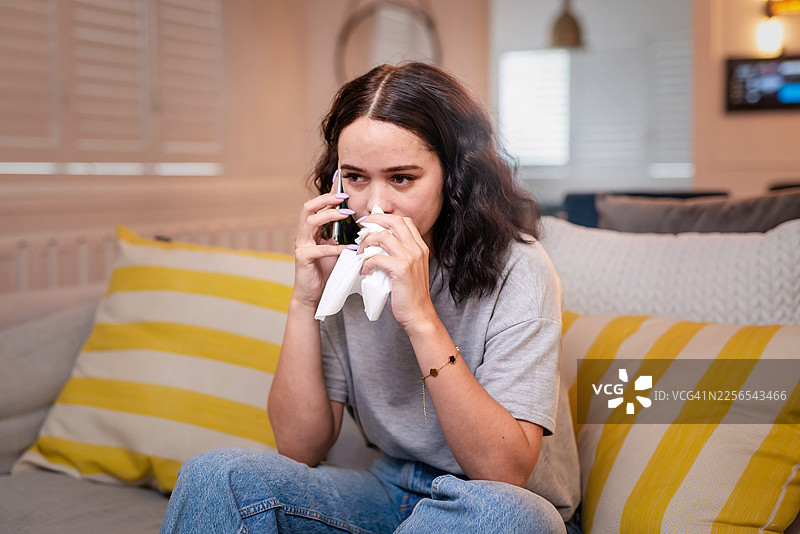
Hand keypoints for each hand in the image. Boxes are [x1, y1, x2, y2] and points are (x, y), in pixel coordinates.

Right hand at [291, 193, 351, 307]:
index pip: (318, 205)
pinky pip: (320, 248)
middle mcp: (304, 234)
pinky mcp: (303, 257)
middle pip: (309, 207)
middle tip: (344, 197)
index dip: (329, 193)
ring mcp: (302, 245)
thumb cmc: (324, 270)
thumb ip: (341, 234)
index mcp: (311, 229)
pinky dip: (336, 247)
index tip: (341, 181)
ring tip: (346, 214)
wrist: (313, 294)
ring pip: (311, 221)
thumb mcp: (336, 248)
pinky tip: (350, 248)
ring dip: (329, 215)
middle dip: (326, 199)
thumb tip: (359, 222)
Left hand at [357, 214, 437, 331]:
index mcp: (420, 246)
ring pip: (383, 236)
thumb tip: (378, 244)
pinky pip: (377, 257)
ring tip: (361, 253)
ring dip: (367, 242)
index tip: (371, 222)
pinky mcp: (401, 269)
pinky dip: (367, 263)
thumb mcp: (411, 268)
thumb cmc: (411, 293)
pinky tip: (365, 270)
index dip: (386, 217)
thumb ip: (400, 253)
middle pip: (394, 221)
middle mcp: (417, 249)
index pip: (404, 221)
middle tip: (361, 228)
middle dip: (374, 220)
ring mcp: (410, 258)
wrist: (418, 313)